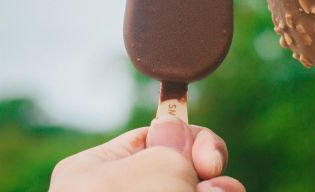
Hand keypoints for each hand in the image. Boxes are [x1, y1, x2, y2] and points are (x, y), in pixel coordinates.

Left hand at [50, 116, 244, 191]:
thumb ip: (174, 144)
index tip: (211, 159)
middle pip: (182, 163)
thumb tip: (176, 130)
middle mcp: (120, 190)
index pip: (156, 135)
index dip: (190, 138)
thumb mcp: (156, 168)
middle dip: (208, 168)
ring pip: (195, 187)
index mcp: (97, 170)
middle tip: (213, 178)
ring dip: (217, 189)